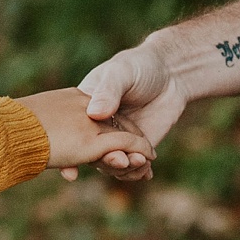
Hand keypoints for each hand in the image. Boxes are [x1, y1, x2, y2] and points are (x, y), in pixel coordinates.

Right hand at [28, 79, 158, 187]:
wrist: (170, 74)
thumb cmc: (139, 66)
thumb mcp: (121, 72)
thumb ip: (109, 91)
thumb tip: (94, 113)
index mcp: (85, 108)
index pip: (72, 133)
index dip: (69, 154)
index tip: (71, 173)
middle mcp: (97, 128)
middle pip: (92, 154)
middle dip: (105, 161)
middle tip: (121, 160)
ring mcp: (116, 141)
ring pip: (111, 165)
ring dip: (124, 169)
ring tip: (141, 161)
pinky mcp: (134, 150)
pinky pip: (130, 169)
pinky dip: (137, 173)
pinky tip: (147, 170)